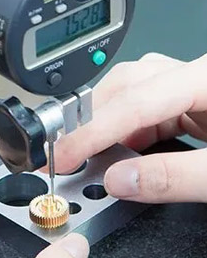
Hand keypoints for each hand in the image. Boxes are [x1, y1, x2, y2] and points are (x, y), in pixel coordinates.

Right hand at [54, 52, 206, 202]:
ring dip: (103, 124)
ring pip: (132, 92)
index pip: (135, 100)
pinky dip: (123, 132)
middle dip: (89, 120)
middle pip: (126, 83)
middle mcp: (196, 76)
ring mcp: (193, 87)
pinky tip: (115, 150)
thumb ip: (174, 178)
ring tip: (86, 154)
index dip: (92, 131)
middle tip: (65, 153)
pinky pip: (145, 109)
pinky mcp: (191, 103)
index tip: (64, 157)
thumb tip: (119, 180)